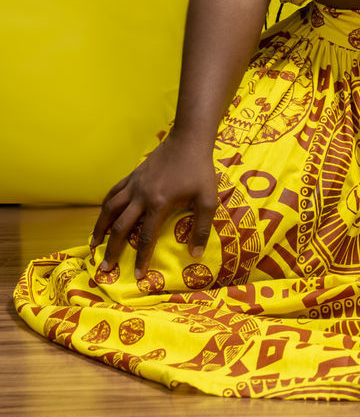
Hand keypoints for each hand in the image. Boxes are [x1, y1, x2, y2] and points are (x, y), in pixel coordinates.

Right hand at [90, 132, 217, 278]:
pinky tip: (103, 214)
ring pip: (109, 209)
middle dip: (112, 249)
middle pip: (120, 227)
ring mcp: (134, 184)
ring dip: (100, 228)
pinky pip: (113, 193)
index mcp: (158, 203)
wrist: (188, 140)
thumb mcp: (208, 199)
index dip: (141, 258)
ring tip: (93, 244)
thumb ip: (202, 227)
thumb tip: (195, 254)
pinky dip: (106, 206)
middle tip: (105, 267)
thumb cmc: (199, 170)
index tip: (138, 276)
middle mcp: (141, 195)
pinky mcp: (132, 175)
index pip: (146, 237)